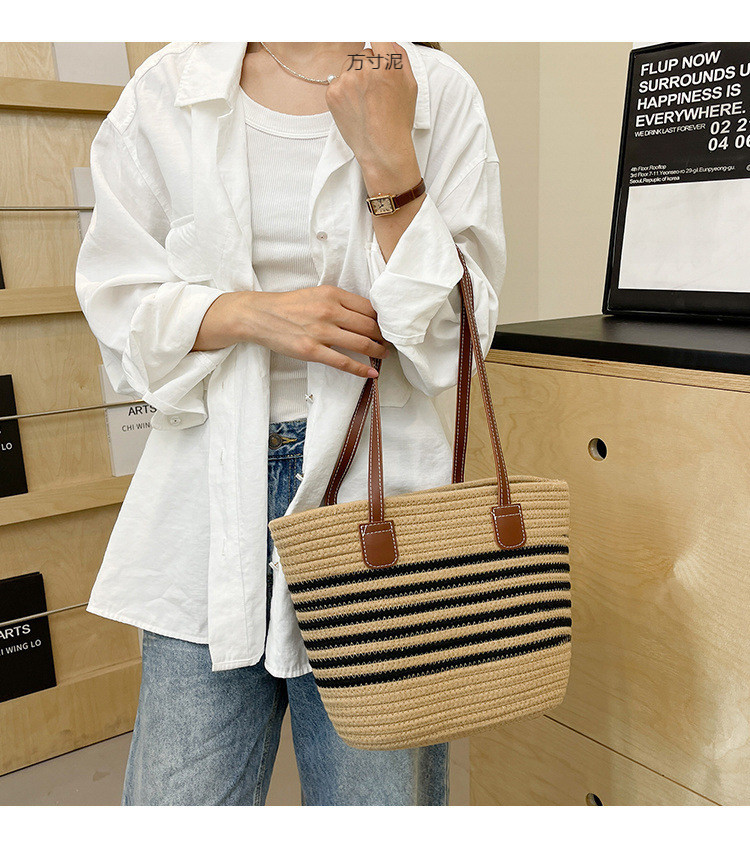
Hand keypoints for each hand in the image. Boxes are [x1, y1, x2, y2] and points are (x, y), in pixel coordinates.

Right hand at [191, 286, 388, 378]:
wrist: (260, 315)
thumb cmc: (289, 306)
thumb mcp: (317, 294)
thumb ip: (340, 302)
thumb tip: (366, 315)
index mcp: (332, 294)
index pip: (369, 307)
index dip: (383, 319)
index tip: (389, 326)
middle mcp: (329, 311)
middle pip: (369, 326)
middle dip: (384, 336)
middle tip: (391, 342)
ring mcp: (321, 332)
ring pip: (361, 344)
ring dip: (378, 351)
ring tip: (384, 355)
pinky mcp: (312, 350)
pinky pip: (343, 362)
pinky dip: (361, 369)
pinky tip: (372, 373)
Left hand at [325, 41, 417, 174]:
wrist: (381, 148)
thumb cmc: (398, 120)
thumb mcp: (410, 86)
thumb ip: (400, 58)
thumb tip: (389, 42)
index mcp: (386, 63)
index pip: (377, 37)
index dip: (378, 43)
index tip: (377, 47)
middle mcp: (364, 69)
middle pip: (364, 54)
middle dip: (369, 66)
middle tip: (375, 90)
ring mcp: (346, 80)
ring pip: (349, 67)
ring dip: (355, 77)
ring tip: (365, 100)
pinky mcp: (332, 92)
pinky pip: (338, 81)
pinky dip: (344, 91)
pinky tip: (355, 106)